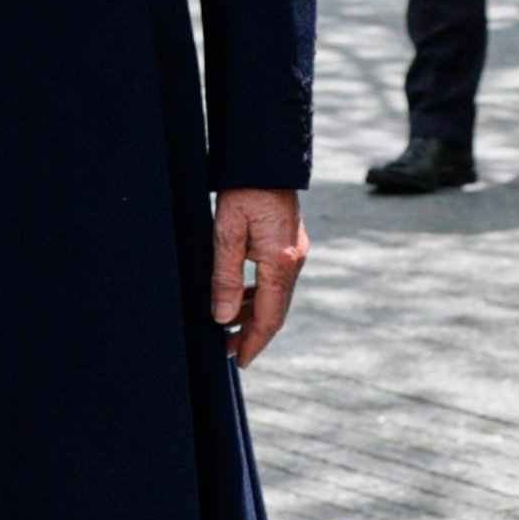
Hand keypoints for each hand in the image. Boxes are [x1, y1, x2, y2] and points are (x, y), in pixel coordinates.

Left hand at [211, 188, 307, 365]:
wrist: (266, 157)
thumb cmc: (243, 190)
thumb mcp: (226, 232)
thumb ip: (225, 276)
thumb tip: (223, 317)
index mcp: (281, 263)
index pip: (269, 318)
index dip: (253, 343)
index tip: (238, 362)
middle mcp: (294, 261)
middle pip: (275, 311)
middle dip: (252, 334)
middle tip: (226, 351)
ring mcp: (295, 252)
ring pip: (275, 297)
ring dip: (253, 315)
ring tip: (227, 328)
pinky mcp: (290, 243)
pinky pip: (276, 280)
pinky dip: (258, 295)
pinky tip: (239, 298)